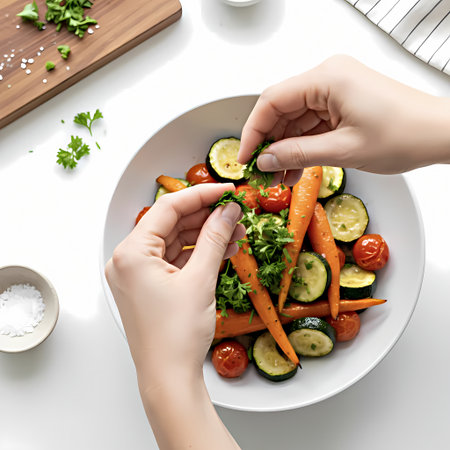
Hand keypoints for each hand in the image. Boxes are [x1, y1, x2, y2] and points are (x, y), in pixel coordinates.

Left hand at [105, 183, 244, 386]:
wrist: (169, 378)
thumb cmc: (175, 336)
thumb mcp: (200, 279)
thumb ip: (215, 238)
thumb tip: (228, 211)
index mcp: (131, 253)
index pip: (168, 208)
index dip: (202, 195)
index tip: (227, 190)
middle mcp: (128, 260)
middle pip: (172, 224)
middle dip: (207, 217)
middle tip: (235, 211)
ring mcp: (137, 274)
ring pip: (175, 242)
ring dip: (205, 236)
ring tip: (235, 232)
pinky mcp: (148, 286)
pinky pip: (175, 260)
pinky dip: (197, 254)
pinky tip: (222, 250)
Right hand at [239, 55, 449, 184]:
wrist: (440, 134)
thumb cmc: (405, 134)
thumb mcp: (343, 150)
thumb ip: (297, 154)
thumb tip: (266, 158)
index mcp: (327, 78)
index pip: (272, 100)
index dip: (253, 131)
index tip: (245, 156)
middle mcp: (328, 78)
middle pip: (281, 109)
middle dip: (269, 142)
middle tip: (261, 170)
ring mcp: (335, 90)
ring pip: (295, 119)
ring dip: (285, 147)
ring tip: (278, 176)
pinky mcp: (342, 102)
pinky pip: (312, 124)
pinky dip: (302, 145)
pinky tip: (295, 167)